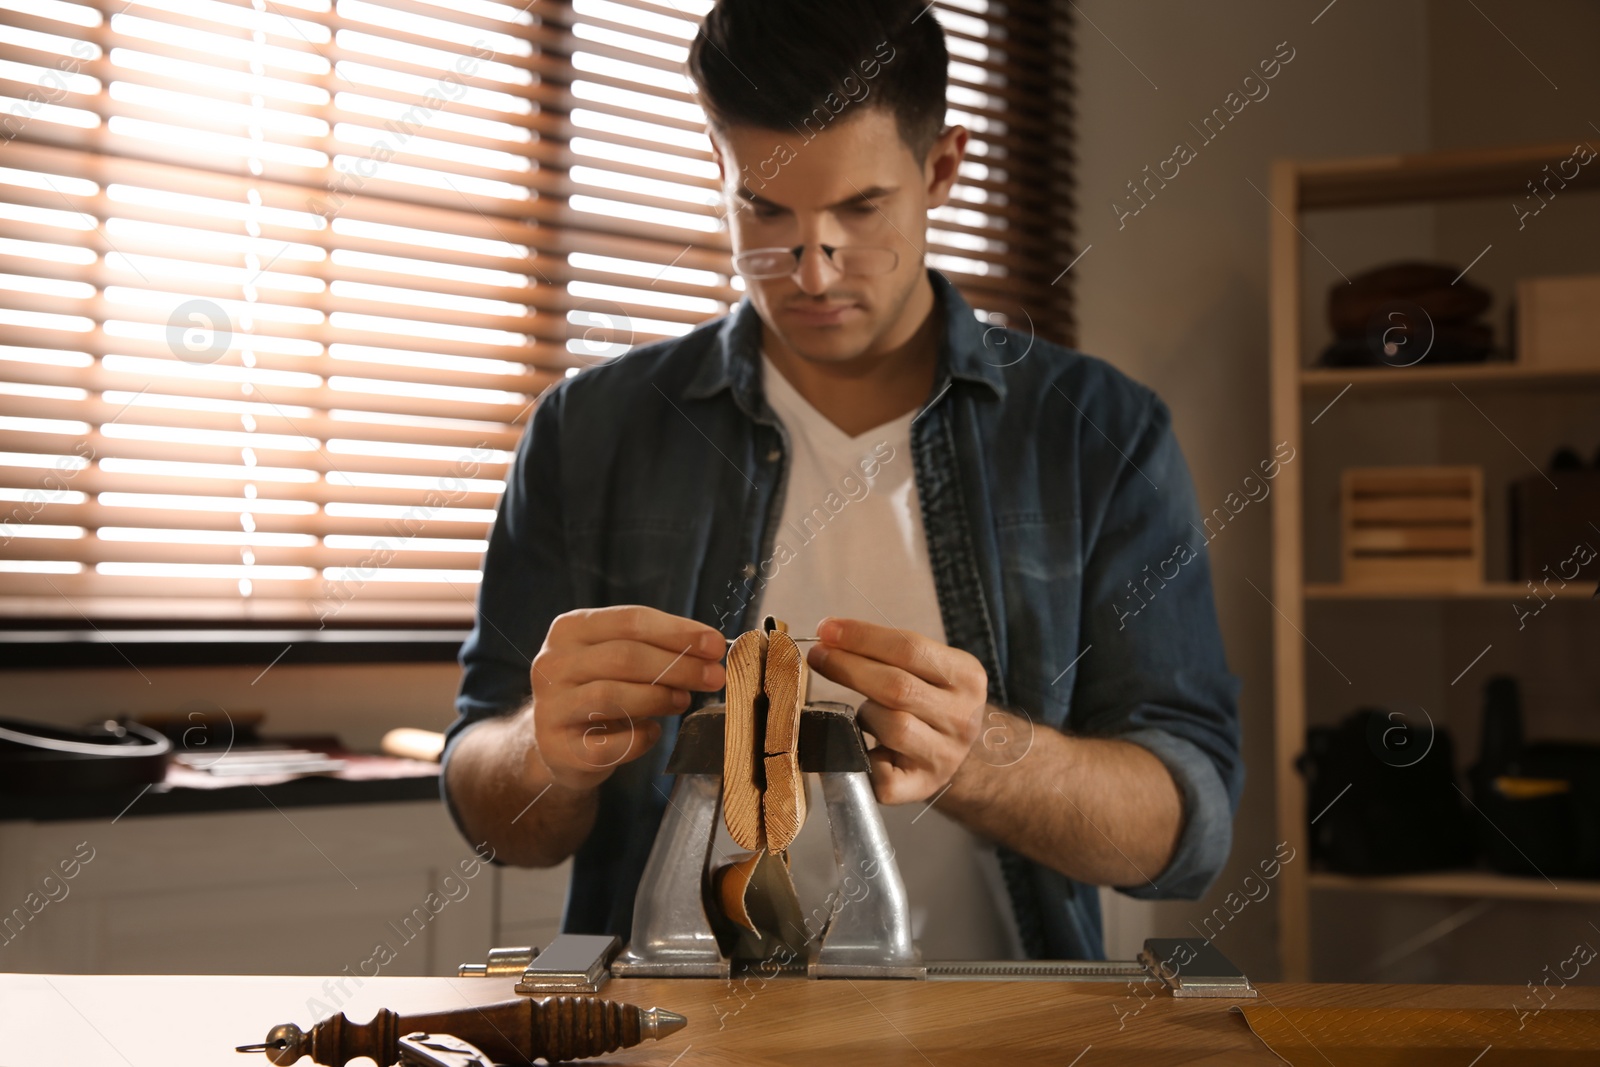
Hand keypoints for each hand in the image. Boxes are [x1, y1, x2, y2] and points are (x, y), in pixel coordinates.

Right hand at [527, 606, 726, 789]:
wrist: (559, 743)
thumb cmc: (599, 688)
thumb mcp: (617, 657)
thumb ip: (656, 647)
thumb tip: (711, 650)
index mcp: (570, 629)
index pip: (630, 620)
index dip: (678, 632)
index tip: (715, 645)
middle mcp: (552, 664)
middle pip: (624, 657)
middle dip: (677, 666)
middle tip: (713, 677)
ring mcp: (550, 708)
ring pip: (612, 696)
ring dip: (659, 698)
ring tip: (684, 700)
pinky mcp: (559, 749)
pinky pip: (609, 744)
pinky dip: (640, 737)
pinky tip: (653, 732)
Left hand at [804, 617, 987, 803]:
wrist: (956, 753)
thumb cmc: (929, 701)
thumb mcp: (926, 668)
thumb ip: (886, 651)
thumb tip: (829, 636)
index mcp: (967, 677)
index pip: (910, 648)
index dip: (862, 637)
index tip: (826, 629)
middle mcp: (962, 717)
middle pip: (899, 687)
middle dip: (849, 668)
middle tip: (818, 656)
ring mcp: (944, 756)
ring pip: (894, 727)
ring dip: (864, 714)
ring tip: (858, 712)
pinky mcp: (921, 786)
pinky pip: (881, 774)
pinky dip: (860, 757)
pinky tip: (855, 746)